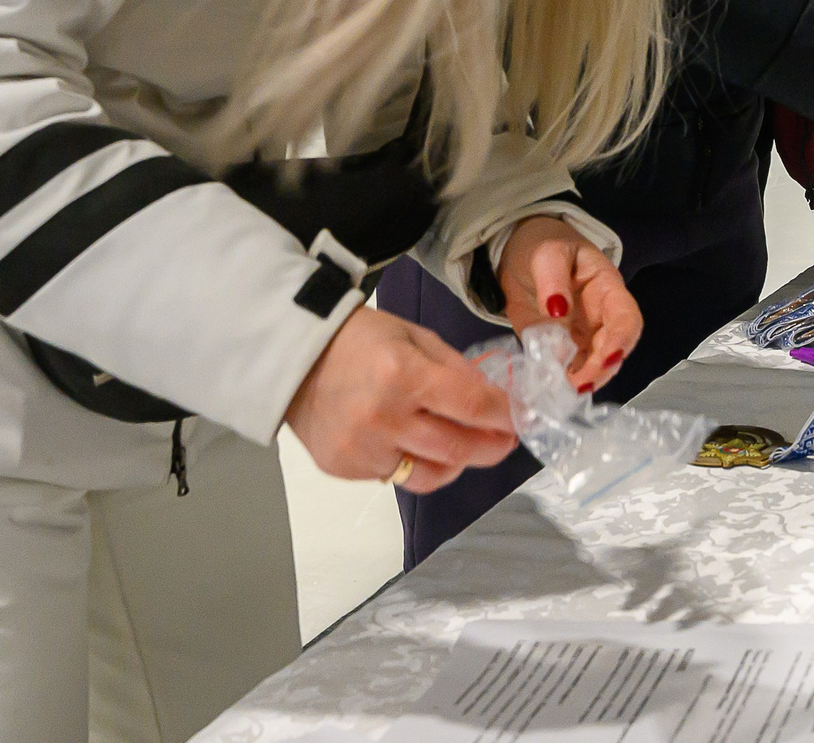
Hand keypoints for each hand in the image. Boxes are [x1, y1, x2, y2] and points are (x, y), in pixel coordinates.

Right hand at [282, 305, 517, 492]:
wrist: (292, 358)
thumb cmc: (358, 339)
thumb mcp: (414, 337)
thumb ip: (455, 370)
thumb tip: (493, 401)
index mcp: (403, 374)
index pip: (471, 406)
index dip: (504, 415)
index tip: (521, 418)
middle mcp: (383, 418)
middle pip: (457, 448)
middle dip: (492, 446)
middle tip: (506, 440)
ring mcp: (362, 450)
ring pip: (430, 475)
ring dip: (457, 463)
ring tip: (465, 447)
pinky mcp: (345, 470)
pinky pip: (395, 477)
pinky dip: (414, 463)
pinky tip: (415, 444)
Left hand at [496, 215, 640, 393]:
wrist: (519, 251)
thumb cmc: (542, 244)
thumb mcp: (546, 254)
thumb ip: (553, 281)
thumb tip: (558, 310)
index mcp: (606, 288)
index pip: (626, 318)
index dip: (621, 340)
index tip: (607, 360)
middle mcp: (600, 316)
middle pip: (613, 349)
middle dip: (599, 370)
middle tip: (577, 386)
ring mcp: (581, 335)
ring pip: (592, 365)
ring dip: (581, 381)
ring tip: (561, 394)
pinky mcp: (560, 347)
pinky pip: (567, 368)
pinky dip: (561, 382)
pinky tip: (549, 390)